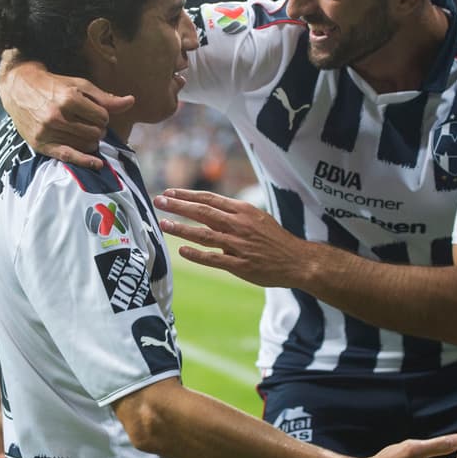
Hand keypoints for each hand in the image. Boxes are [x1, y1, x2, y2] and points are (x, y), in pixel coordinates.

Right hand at [0, 57, 133, 169]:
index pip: (103, 117)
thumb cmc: (53, 85)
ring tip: (82, 132)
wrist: (18, 89)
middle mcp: (58, 116)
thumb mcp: (79, 85)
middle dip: (97, 129)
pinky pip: (68, 158)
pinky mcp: (41, 144)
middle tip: (88, 123)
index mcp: (69, 98)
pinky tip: (97, 164)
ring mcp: (48, 132)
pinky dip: (85, 162)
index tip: (94, 113)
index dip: (103, 116)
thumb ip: (105, 97)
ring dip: (90, 141)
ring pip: (86, 145)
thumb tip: (131, 102)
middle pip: (96, 133)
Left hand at [153, 188, 307, 286]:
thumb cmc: (275, 239)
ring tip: (163, 223)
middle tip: (158, 201)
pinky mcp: (241, 265)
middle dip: (178, 205)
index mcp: (243, 211)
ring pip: (204, 234)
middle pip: (203, 212)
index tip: (170, 192)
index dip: (187, 195)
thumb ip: (233, 215)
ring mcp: (239, 245)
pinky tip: (182, 250)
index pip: (209, 199)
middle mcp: (239, 225)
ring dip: (181, 228)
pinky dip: (197, 254)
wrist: (297, 260)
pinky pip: (214, 259)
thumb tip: (208, 212)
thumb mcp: (256, 218)